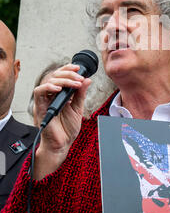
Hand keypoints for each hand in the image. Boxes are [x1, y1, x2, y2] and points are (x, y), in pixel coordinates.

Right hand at [33, 64, 90, 178]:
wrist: (62, 144)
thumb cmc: (68, 128)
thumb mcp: (78, 108)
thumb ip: (81, 94)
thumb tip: (87, 79)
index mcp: (60, 94)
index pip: (61, 75)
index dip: (68, 68)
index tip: (78, 67)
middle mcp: (51, 95)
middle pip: (55, 75)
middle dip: (68, 73)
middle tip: (79, 78)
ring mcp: (45, 100)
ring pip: (48, 81)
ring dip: (63, 80)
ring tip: (75, 84)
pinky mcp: (40, 107)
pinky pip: (39, 92)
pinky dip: (48, 88)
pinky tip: (59, 89)